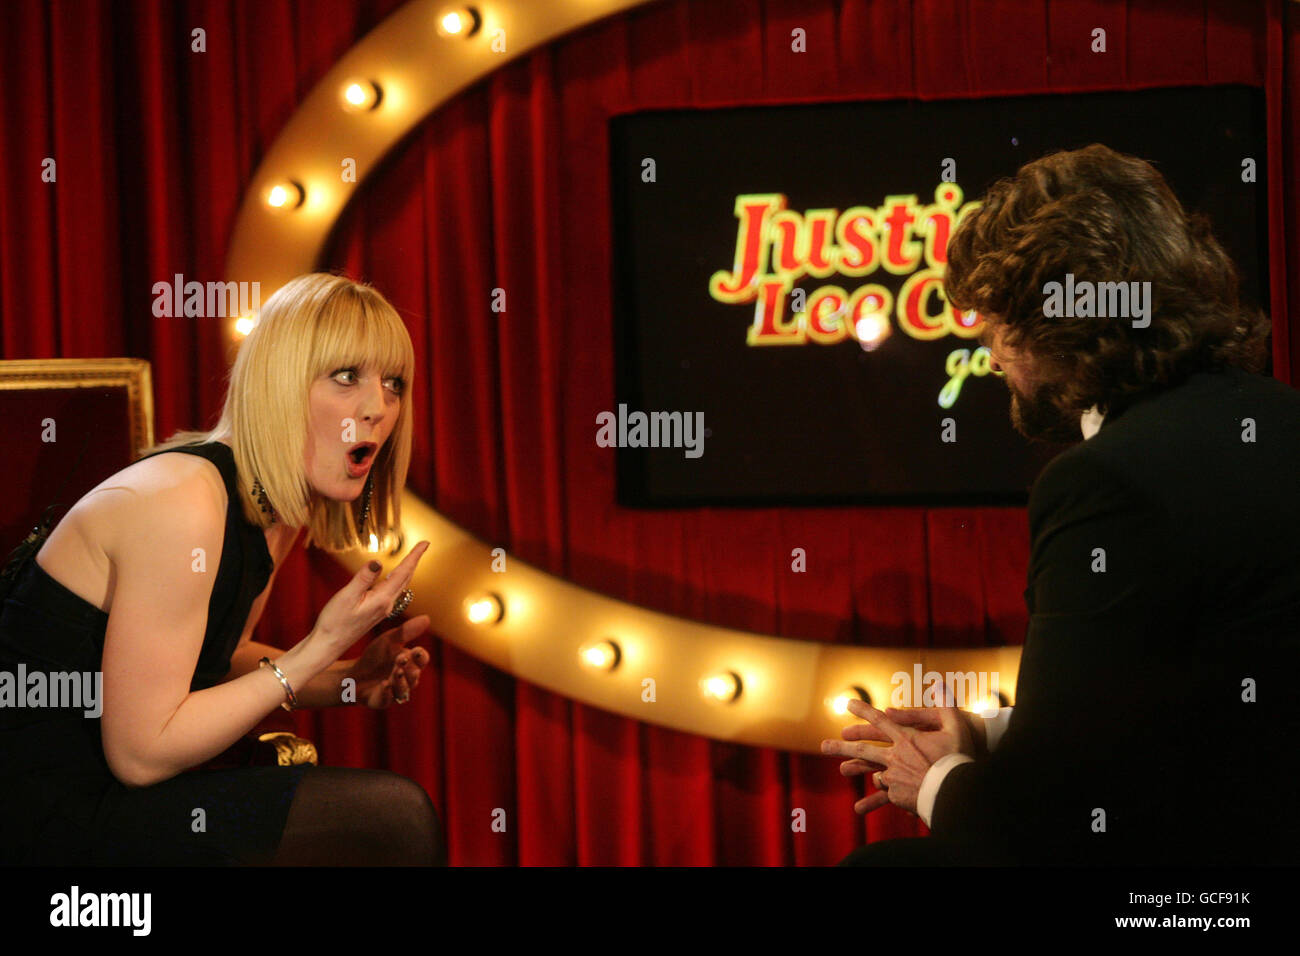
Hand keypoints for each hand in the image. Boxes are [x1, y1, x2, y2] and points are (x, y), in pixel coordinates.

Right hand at [311, 541, 429, 656]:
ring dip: (407, 569)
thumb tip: (378, 562)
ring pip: (400, 585)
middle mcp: (387, 605)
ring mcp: (383, 609)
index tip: (425, 543)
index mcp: (382, 599)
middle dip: (414, 560)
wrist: (328, 645)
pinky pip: (392, 591)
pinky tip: (394, 576)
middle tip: (423, 545)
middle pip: (406, 578)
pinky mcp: (376, 612)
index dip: (414, 556)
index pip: (403, 572)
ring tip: (413, 556)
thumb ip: (363, 579)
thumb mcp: (347, 597)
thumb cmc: (334, 622)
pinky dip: (397, 579)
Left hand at [343, 615, 431, 708]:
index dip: (420, 656)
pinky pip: (387, 699)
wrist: (353, 674)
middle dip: (409, 668)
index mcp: (411, 663)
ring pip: (403, 689)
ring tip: (396, 672)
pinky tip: (384, 684)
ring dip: (400, 680)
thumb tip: (427, 618)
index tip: (415, 650)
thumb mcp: (389, 640)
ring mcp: (395, 691)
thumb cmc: (375, 656)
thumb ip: (406, 631)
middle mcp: (407, 679)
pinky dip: (386, 693)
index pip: (422, 660)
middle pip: (414, 675)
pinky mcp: (382, 701)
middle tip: (402, 659)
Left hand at [821, 694, 976, 815]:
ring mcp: (894, 776)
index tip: (847, 703)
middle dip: (842, 746)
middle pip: (864, 749)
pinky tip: (875, 796)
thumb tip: (938, 683)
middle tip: (823, 745)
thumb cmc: (958, 759)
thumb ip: (946, 705)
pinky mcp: (898, 794)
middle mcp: (895, 757)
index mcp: (906, 739)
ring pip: (872, 772)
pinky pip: (886, 791)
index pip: (880, 721)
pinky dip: (882, 791)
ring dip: (857, 769)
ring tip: (842, 770)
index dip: (863, 711)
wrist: (957, 792)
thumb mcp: (956, 728)